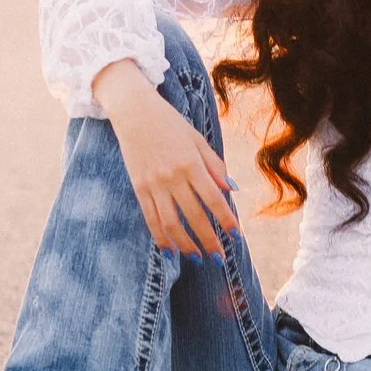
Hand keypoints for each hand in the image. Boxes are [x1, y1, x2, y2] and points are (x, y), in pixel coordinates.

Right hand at [93, 59, 239, 258]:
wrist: (134, 112)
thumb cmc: (170, 124)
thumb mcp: (197, 139)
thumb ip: (214, 165)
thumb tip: (231, 189)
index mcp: (191, 164)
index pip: (213, 200)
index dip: (226, 220)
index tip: (236, 236)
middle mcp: (172, 177)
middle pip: (193, 217)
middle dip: (208, 240)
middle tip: (219, 258)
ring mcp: (153, 185)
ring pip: (170, 224)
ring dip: (185, 245)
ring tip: (197, 259)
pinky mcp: (139, 188)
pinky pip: (150, 219)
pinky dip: (160, 238)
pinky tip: (170, 251)